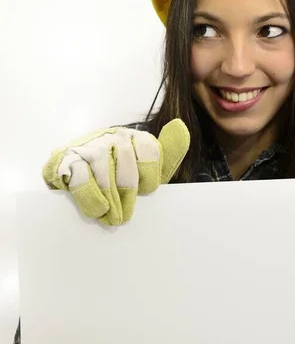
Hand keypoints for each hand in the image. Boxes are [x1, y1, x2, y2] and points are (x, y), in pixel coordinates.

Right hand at [42, 119, 189, 224]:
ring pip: (102, 166)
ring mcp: (87, 145)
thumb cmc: (115, 176)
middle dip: (127, 190)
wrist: (73, 177)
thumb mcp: (145, 168)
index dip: (149, 173)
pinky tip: (97, 209)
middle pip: (125, 159)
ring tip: (112, 216)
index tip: (145, 190)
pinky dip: (89, 194)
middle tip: (125, 216)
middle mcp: (110, 136)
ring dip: (109, 196)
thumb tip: (180, 128)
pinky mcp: (65, 159)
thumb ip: (167, 153)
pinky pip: (79, 174)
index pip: (148, 148)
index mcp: (132, 137)